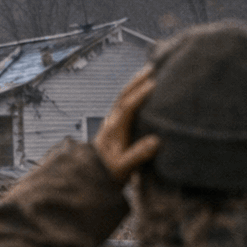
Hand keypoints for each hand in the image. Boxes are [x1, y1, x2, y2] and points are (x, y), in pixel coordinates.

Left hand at [93, 65, 160, 183]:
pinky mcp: (113, 127)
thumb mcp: (122, 169)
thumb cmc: (107, 174)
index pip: (126, 108)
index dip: (140, 95)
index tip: (154, 84)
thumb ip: (137, 155)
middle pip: (122, 97)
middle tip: (153, 68)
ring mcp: (111, 123)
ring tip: (149, 72)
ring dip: (134, 84)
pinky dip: (133, 94)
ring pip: (122, 98)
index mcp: (113, 131)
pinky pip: (124, 104)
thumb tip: (156, 141)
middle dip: (137, 82)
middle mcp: (111, 123)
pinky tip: (141, 90)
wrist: (90, 178)